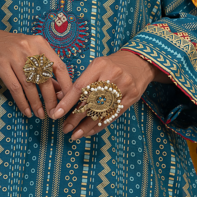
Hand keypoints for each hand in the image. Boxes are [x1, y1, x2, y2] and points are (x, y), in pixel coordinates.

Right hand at [0, 25, 72, 119]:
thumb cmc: (9, 46)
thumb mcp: (29, 51)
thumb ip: (44, 68)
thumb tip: (59, 90)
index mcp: (40, 43)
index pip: (60, 67)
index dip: (66, 86)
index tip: (69, 101)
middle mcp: (30, 48)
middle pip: (45, 78)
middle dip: (51, 99)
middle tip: (54, 113)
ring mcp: (15, 56)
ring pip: (30, 85)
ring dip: (37, 103)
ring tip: (40, 115)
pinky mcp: (1, 64)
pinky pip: (15, 88)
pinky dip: (22, 102)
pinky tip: (26, 111)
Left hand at [51, 49, 166, 139]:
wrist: (139, 62)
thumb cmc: (112, 65)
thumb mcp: (96, 66)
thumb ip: (80, 82)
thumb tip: (60, 98)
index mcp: (99, 66)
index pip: (80, 87)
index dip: (67, 102)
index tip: (56, 114)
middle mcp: (112, 76)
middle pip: (90, 101)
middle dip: (75, 118)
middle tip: (65, 128)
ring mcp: (124, 87)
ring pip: (101, 111)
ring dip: (86, 126)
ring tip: (75, 134)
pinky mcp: (132, 97)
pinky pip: (113, 115)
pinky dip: (100, 125)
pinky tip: (90, 131)